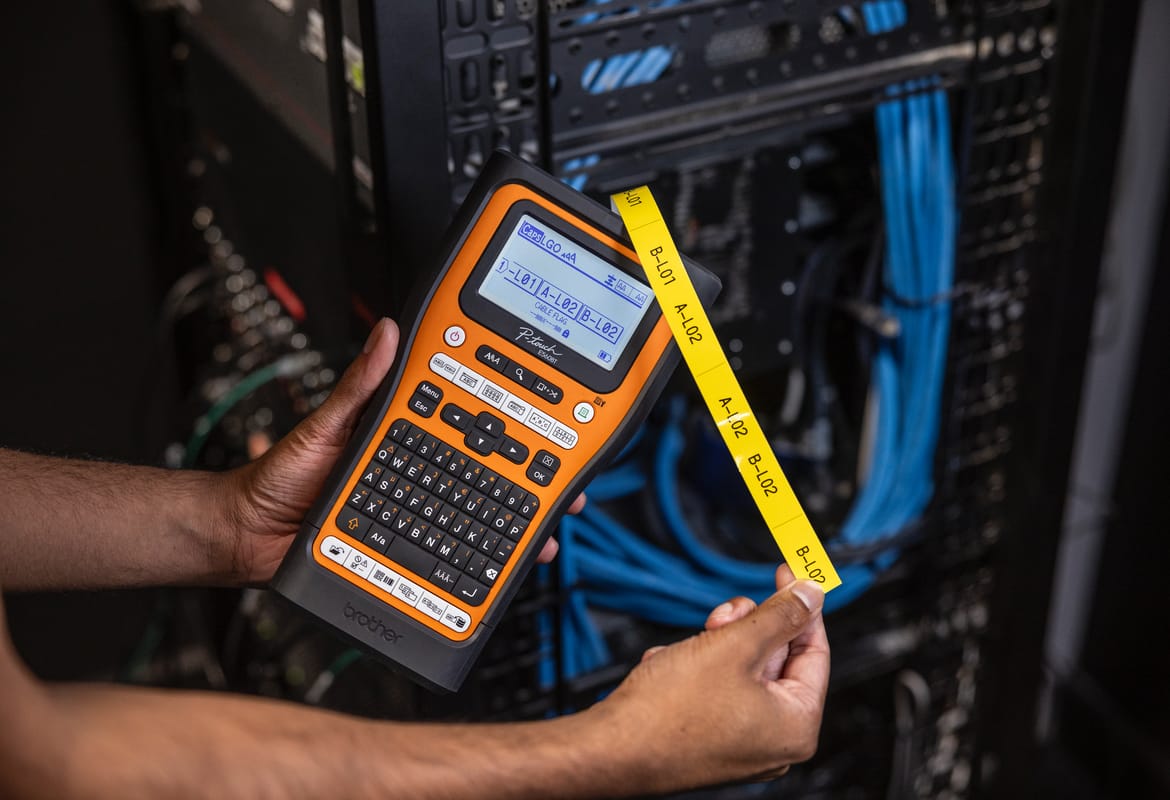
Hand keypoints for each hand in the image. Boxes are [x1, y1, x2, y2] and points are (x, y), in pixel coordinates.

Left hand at [217, 318, 581, 583]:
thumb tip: (386, 334)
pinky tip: (498, 574)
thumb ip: (358, 386)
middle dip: (532, 486)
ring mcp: (412, 517)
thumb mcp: (325, 425)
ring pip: (476, 524)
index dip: (508, 427)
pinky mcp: (401, 554)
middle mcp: (416, 476)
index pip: (466, 428)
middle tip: (565, 489)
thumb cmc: (278, 477)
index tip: (545, 421)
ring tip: (543, 534)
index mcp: (404, 438)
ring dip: (515, 531)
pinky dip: (478, 569)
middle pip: (486, 480)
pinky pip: (446, 561)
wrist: (246, 536)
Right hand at [586, 565, 828, 792]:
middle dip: (746, 628)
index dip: (801, 607)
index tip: (791, 576)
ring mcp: (741, 744)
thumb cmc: (668, 713)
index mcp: (795, 726)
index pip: (814, 651)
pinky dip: (696, 668)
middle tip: (727, 613)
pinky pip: (717, 689)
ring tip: (690, 645)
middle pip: (775, 660)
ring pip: (742, 670)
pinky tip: (672, 667)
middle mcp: (774, 742)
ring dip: (716, 646)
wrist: (610, 748)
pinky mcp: (711, 739)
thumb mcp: (734, 646)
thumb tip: (810, 595)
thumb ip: (780, 616)